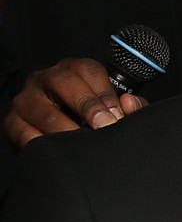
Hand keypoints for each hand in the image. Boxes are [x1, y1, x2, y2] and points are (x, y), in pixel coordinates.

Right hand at [3, 58, 148, 149]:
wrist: (64, 147)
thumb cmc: (93, 124)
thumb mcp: (113, 112)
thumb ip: (130, 108)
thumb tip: (130, 103)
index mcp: (72, 71)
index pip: (87, 70)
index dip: (105, 92)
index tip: (118, 115)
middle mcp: (45, 79)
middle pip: (63, 81)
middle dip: (87, 105)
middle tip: (104, 127)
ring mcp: (26, 100)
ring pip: (42, 109)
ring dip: (66, 128)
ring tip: (84, 145)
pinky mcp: (12, 123)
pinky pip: (23, 131)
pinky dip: (42, 143)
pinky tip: (60, 151)